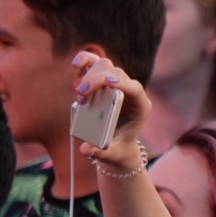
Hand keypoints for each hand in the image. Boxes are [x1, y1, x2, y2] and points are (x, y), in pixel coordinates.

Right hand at [69, 50, 153, 173]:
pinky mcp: (103, 80)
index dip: (123, 82)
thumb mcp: (111, 155)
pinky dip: (84, 62)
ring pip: (105, 65)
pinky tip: (75, 67)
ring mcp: (116, 83)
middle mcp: (130, 92)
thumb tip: (85, 149)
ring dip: (89, 74)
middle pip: (116, 74)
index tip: (109, 82)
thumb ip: (100, 152)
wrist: (116, 145)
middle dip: (97, 81)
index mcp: (139, 107)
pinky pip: (94, 63)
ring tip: (79, 92)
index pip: (135, 89)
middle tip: (81, 96)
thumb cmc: (117, 149)